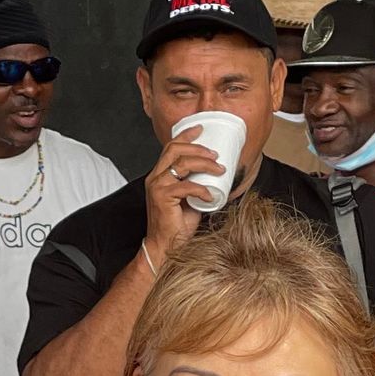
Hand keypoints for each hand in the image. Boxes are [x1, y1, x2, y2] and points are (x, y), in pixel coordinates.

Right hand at [143, 132, 224, 256]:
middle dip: (198, 147)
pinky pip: (186, 186)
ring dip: (204, 164)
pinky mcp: (163, 197)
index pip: (170, 147)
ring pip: (182, 164)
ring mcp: (157, 186)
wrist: (164, 246)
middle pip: (175, 150)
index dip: (186, 135)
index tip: (201, 129)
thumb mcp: (189, 199)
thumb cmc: (176, 226)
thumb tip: (215, 177)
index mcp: (159, 175)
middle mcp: (155, 177)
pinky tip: (211, 195)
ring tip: (219, 169)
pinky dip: (202, 189)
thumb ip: (196, 185)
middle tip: (215, 154)